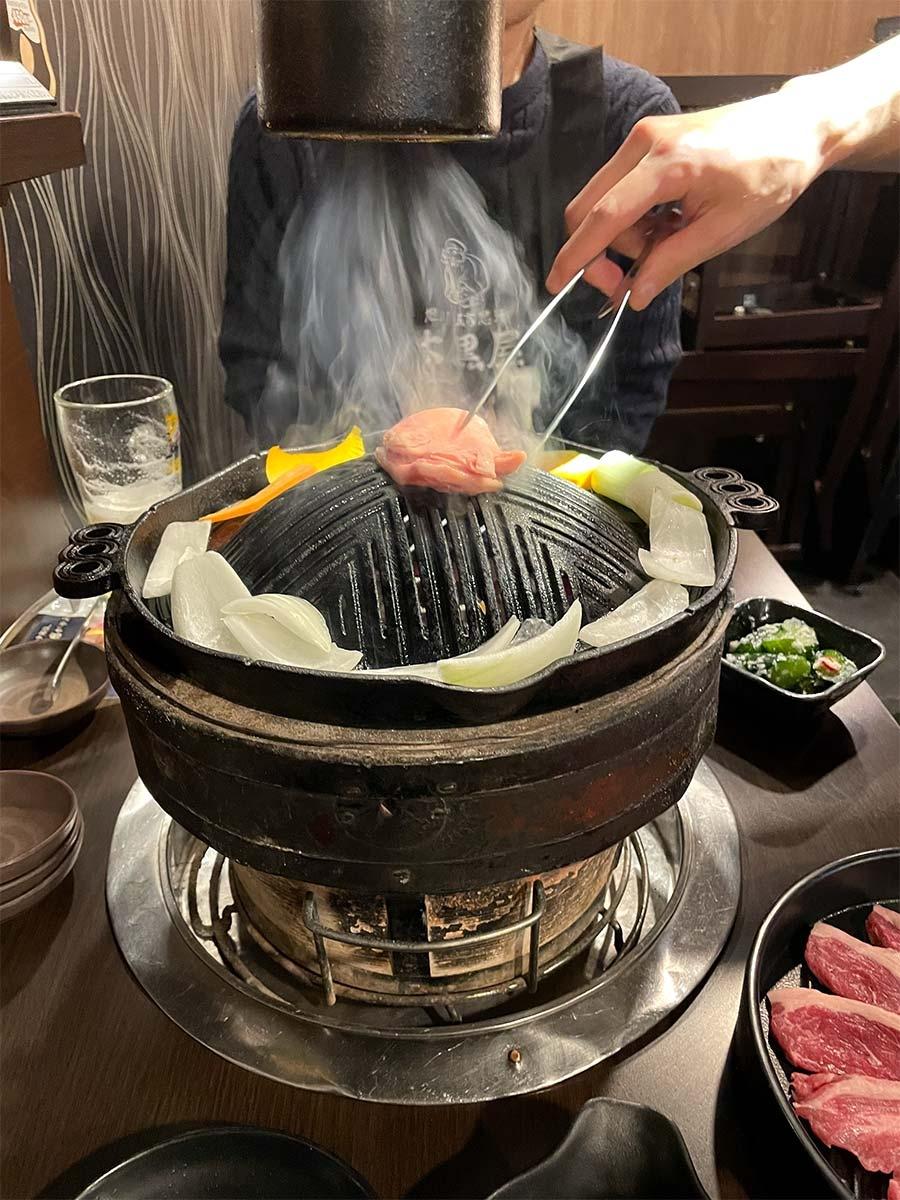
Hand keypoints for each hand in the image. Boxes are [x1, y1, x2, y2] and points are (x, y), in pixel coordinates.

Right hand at [546, 91, 827, 309]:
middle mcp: (645, 143)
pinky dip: (633, 217)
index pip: (603, 216)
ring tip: (667, 243)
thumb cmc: (770, 175)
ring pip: (603, 201)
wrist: (795, 129)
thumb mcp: (723, 231)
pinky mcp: (650, 140)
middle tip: (630, 281)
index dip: (577, 256)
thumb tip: (633, 295)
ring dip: (623, 236)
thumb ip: (671, 263)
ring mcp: (645, 137)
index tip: (556, 283)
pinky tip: (666, 224)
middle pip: (589, 208)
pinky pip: (620, 187)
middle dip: (600, 252)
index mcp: (667, 165)